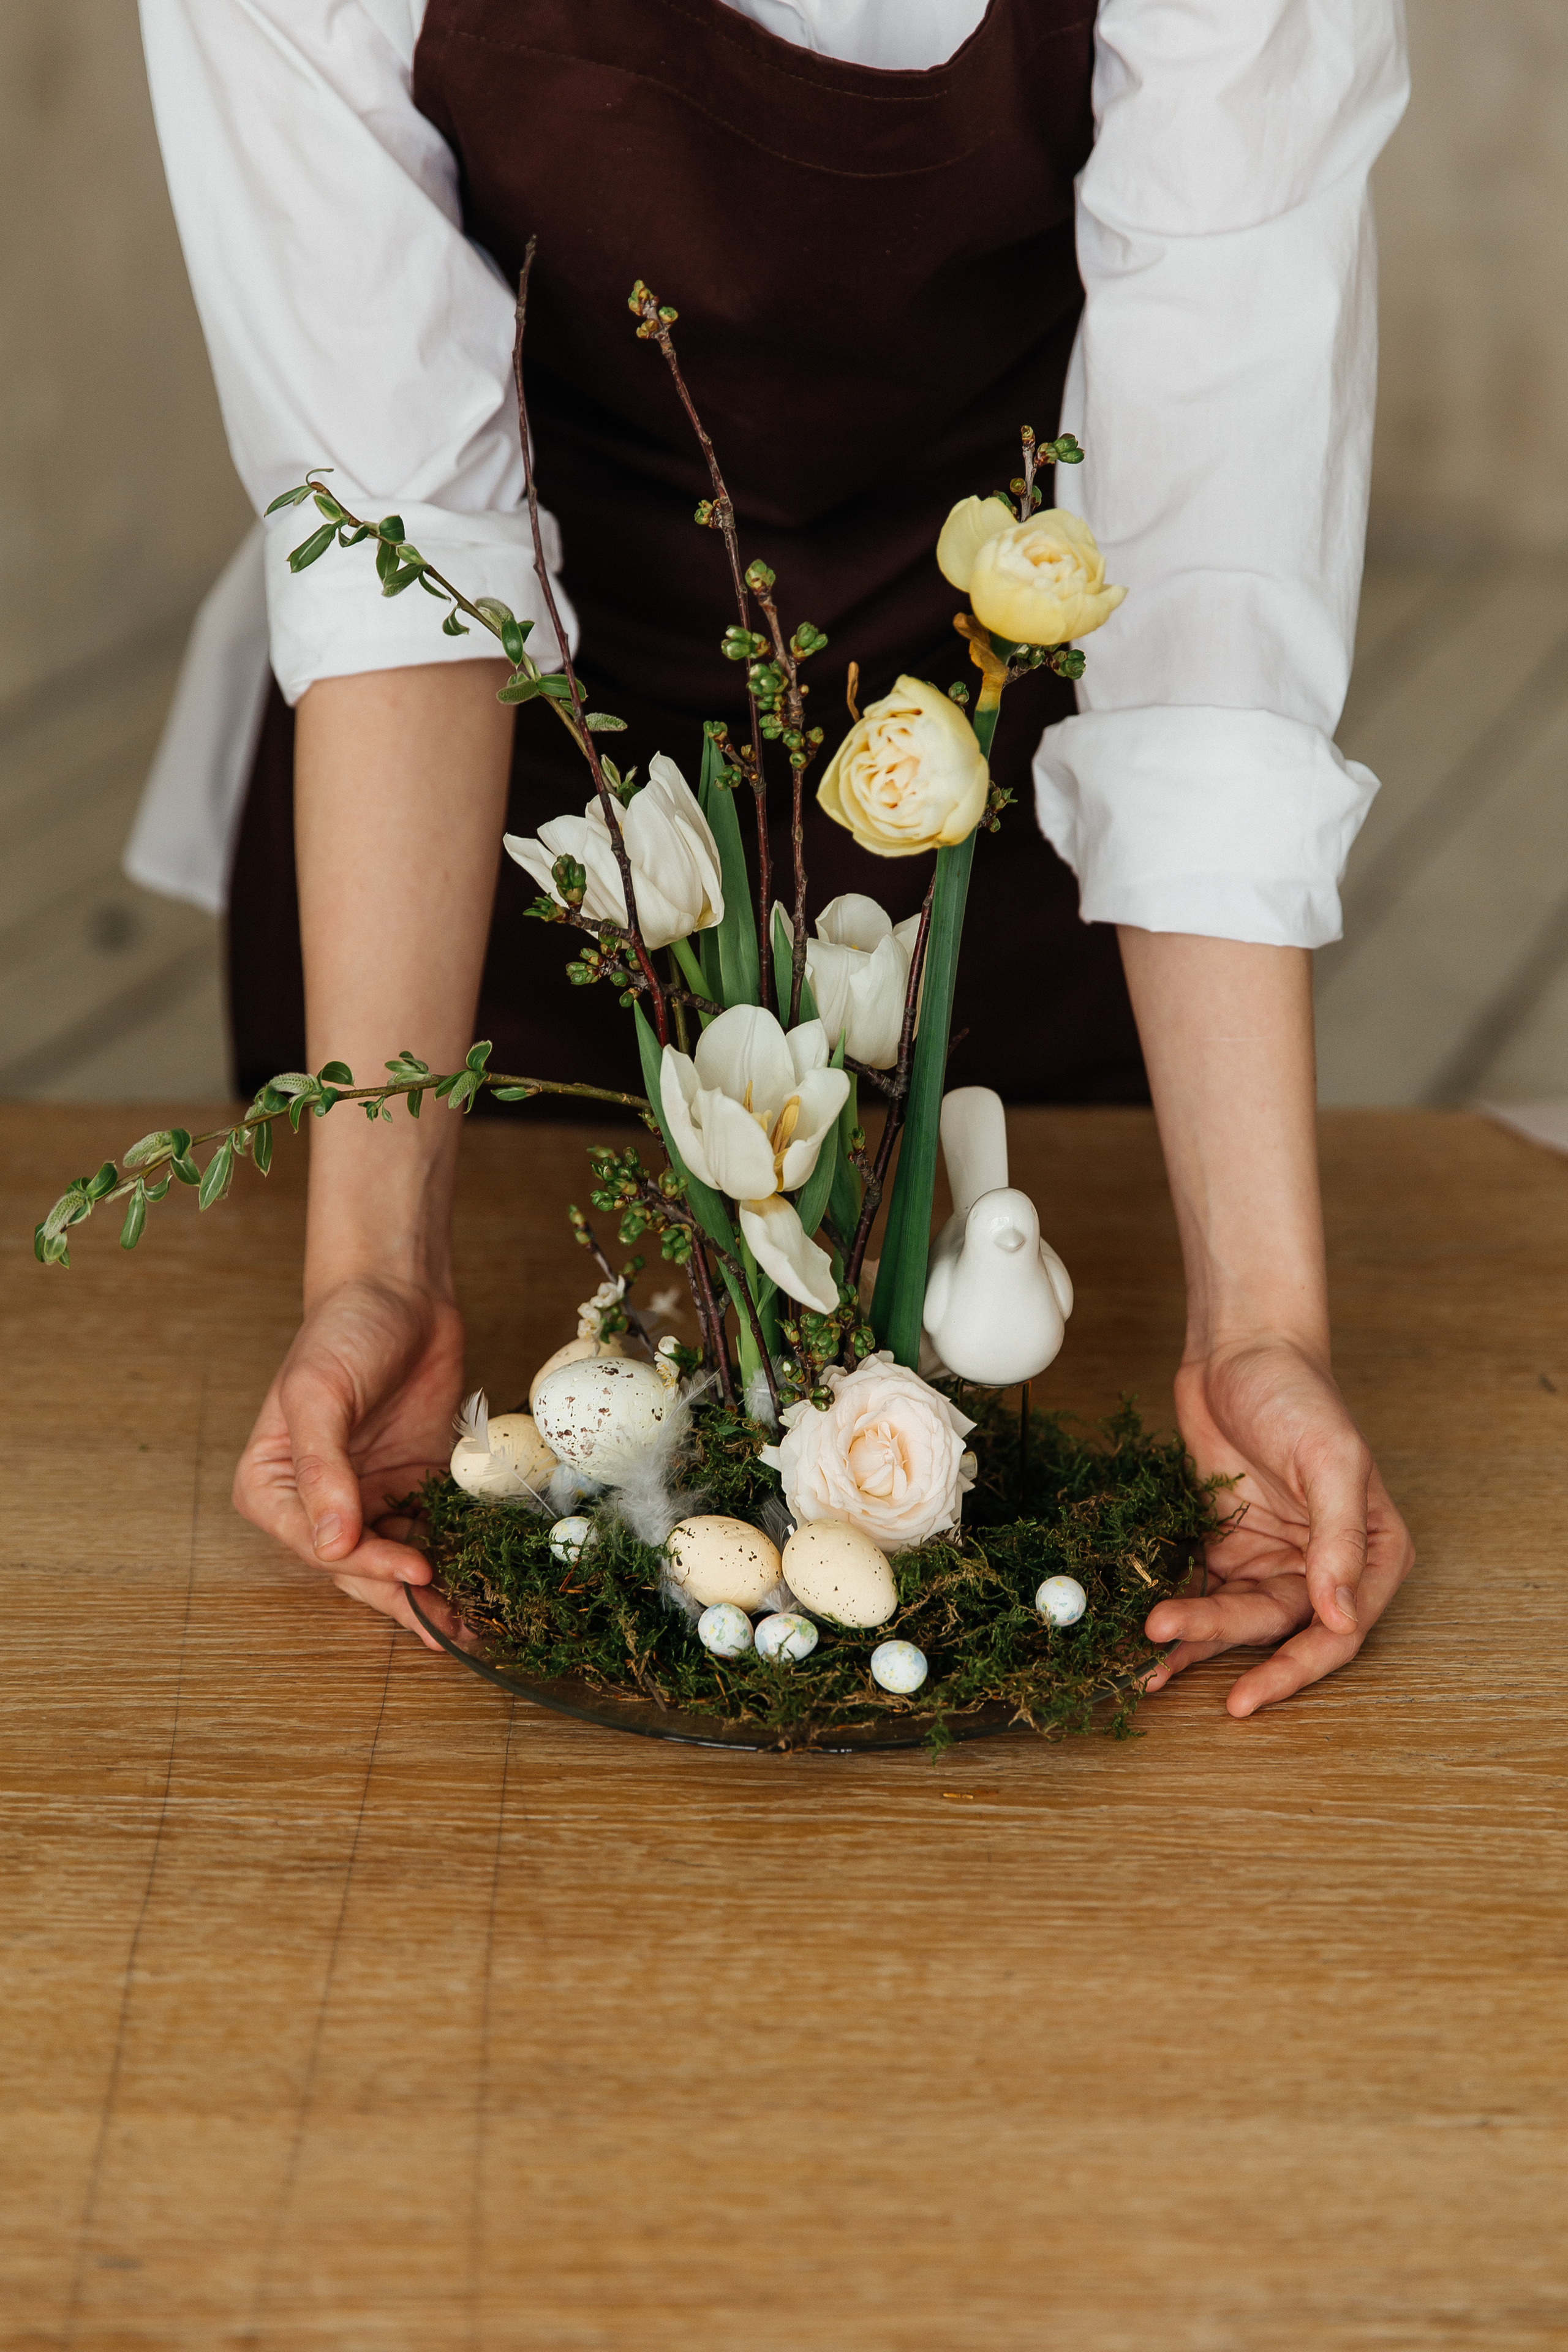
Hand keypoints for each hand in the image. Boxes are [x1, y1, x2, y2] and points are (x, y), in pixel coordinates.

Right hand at [234, 1273, 465, 1647]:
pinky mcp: (415, 1485)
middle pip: (357, 1567)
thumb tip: (331, 1546)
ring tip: (473, 1626)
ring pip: (396, 1561)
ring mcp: (370, 1496)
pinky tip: (485, 1581)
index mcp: (272, 1486)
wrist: (400, 1292)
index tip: (416, 1571)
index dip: (366, 1565)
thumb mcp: (318, 1393)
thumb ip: (322, 1470)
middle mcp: (319, 1502)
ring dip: (431, 1595)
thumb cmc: (343, 1332)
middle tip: (451, 1630)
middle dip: (402, 1600)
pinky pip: (432, 1531)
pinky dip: (456, 1556)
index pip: (319, 1546)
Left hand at [1142, 1337, 1414, 1716]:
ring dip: (1194, 1640)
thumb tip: (1341, 1616)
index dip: (1294, 1669)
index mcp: (1370, 1554)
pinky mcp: (1224, 1548)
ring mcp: (1270, 1560)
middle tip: (1166, 1651)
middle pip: (1277, 1630)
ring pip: (1234, 1620)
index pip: (1337, 1632)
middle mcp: (1323, 1568)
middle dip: (1224, 1646)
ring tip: (1147, 1651)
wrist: (1238, 1352)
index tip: (1247, 1695)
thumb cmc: (1298, 1394)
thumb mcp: (1331, 1459)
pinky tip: (1145, 1639)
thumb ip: (1339, 1539)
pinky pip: (1202, 1595)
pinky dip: (1177, 1615)